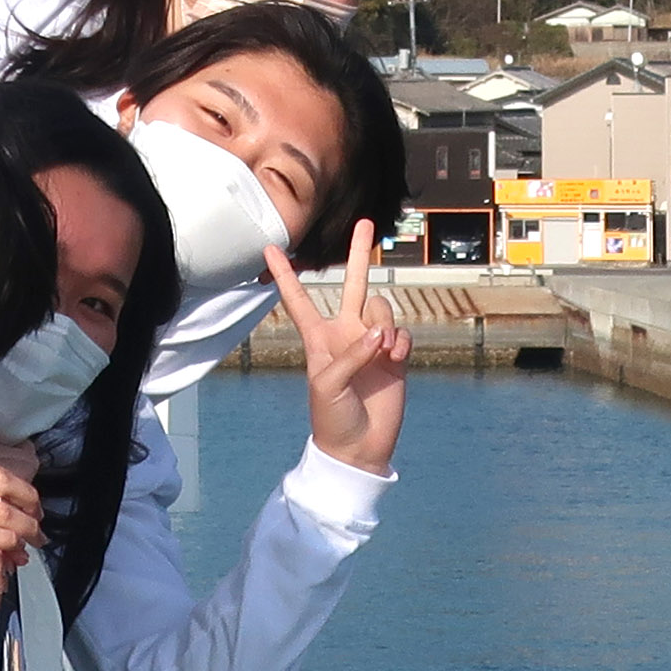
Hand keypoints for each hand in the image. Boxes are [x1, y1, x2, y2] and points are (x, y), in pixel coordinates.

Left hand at [280, 221, 406, 476]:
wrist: (359, 447)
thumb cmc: (331, 416)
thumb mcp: (327, 384)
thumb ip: (352, 354)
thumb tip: (380, 334)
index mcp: (318, 338)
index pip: (299, 299)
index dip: (284, 274)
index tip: (268, 247)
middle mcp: (346, 333)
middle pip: (352, 284)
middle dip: (360, 254)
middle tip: (366, 222)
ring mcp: (372, 343)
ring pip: (382, 308)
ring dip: (385, 324)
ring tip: (383, 350)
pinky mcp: (396, 356)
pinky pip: (403, 332)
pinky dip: (402, 341)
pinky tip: (396, 358)